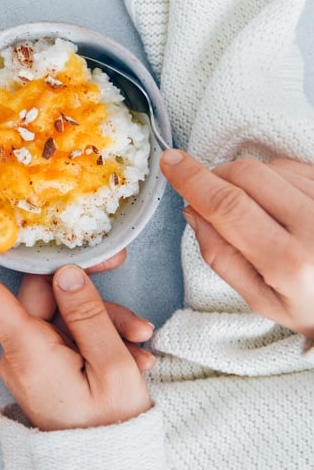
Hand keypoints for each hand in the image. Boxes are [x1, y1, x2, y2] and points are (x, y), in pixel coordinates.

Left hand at [0, 224, 152, 430]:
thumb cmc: (110, 432)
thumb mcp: (112, 368)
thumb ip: (89, 314)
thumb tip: (65, 272)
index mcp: (27, 351)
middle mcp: (21, 353)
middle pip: (44, 295)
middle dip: (90, 291)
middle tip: (125, 275)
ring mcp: (32, 362)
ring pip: (63, 314)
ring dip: (105, 320)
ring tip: (141, 342)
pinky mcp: (45, 369)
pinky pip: (68, 337)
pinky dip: (99, 339)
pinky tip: (133, 355)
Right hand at [161, 150, 313, 337]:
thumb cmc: (312, 307)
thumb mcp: (261, 299)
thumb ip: (220, 256)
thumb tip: (193, 211)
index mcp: (288, 262)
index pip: (228, 206)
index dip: (193, 179)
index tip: (170, 162)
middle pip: (247, 174)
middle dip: (219, 176)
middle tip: (214, 196)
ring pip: (272, 166)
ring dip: (254, 181)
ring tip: (265, 215)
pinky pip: (298, 165)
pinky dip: (280, 178)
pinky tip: (288, 206)